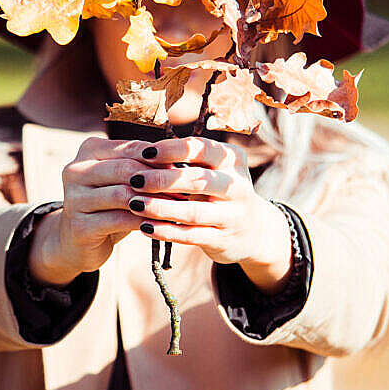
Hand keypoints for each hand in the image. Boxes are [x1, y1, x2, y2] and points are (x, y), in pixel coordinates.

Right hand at [27, 134, 174, 285]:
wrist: (76, 240)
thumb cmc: (108, 205)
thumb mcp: (123, 181)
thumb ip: (142, 167)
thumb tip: (180, 163)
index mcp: (88, 150)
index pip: (131, 147)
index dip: (160, 158)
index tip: (184, 170)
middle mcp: (76, 170)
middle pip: (125, 169)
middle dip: (157, 180)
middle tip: (185, 190)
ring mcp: (74, 198)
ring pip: (122, 195)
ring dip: (153, 202)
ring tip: (177, 208)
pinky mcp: (79, 225)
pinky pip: (118, 220)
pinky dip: (143, 221)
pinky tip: (161, 225)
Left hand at [121, 135, 294, 292]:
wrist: (253, 230)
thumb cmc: (221, 192)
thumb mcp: (217, 169)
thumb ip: (190, 159)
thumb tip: (143, 150)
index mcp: (233, 161)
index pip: (202, 149)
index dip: (172, 150)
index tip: (145, 152)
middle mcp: (237, 186)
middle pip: (199, 180)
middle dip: (164, 179)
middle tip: (135, 179)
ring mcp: (233, 215)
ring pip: (194, 211)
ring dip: (161, 208)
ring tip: (134, 204)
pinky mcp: (223, 240)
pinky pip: (191, 235)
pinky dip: (166, 231)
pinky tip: (144, 227)